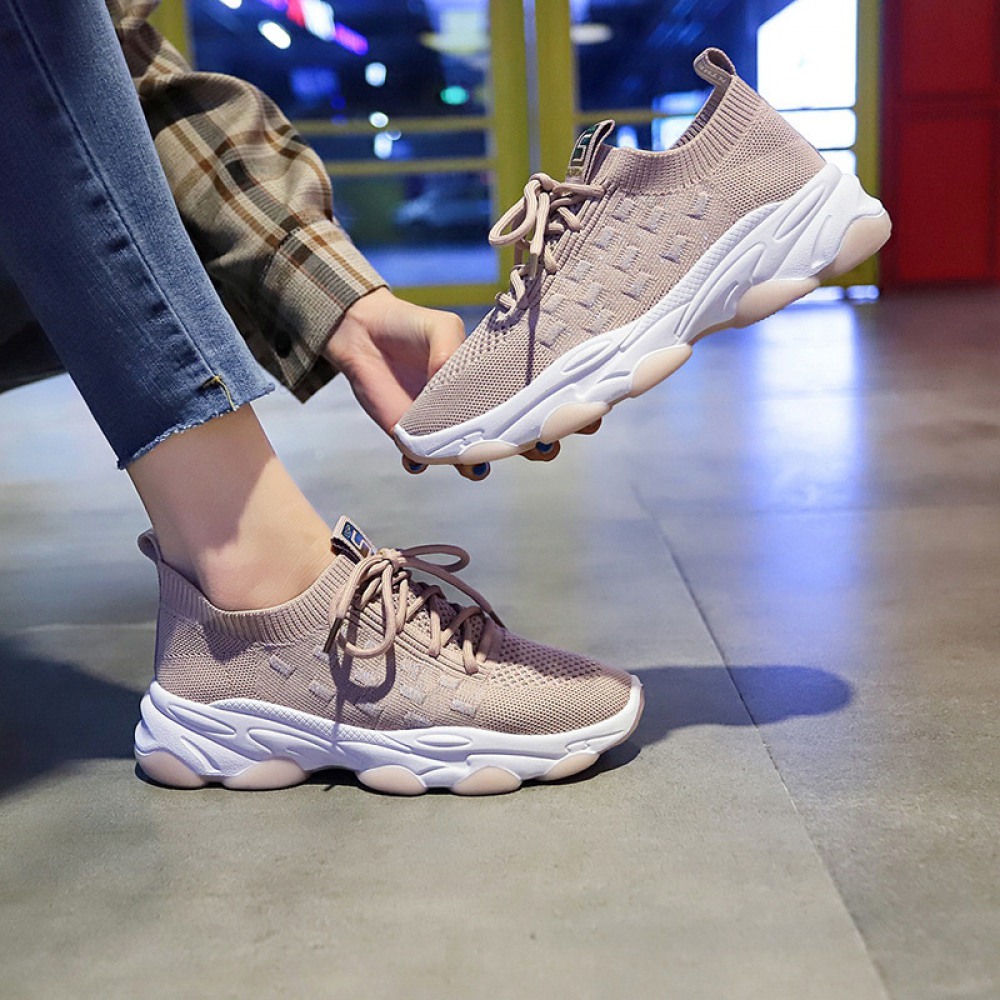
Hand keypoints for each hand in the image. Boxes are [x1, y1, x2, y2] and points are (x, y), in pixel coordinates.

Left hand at [325, 288, 598, 479]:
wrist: (363, 335)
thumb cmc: (414, 327)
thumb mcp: (443, 328)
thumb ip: (452, 350)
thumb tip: (450, 379)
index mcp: (499, 384)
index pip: (543, 404)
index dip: (571, 414)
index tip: (589, 416)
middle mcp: (481, 413)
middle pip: (523, 443)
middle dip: (540, 449)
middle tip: (543, 443)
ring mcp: (449, 430)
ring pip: (479, 462)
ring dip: (482, 466)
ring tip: (477, 460)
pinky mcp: (414, 439)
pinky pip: (424, 462)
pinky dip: (423, 465)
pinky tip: (418, 459)